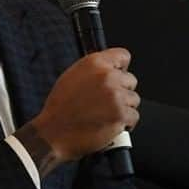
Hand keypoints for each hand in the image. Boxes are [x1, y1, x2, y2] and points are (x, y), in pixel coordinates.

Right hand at [17, 47, 139, 166]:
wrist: (53, 133)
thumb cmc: (60, 108)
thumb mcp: (72, 76)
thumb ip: (94, 70)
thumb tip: (112, 69)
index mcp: (95, 63)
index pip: (123, 56)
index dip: (122, 68)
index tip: (119, 76)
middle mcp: (107, 77)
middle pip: (131, 80)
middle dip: (122, 91)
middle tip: (108, 102)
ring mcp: (115, 96)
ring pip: (134, 99)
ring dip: (124, 108)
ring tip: (107, 115)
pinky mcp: (120, 115)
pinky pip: (134, 116)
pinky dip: (126, 123)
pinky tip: (111, 124)